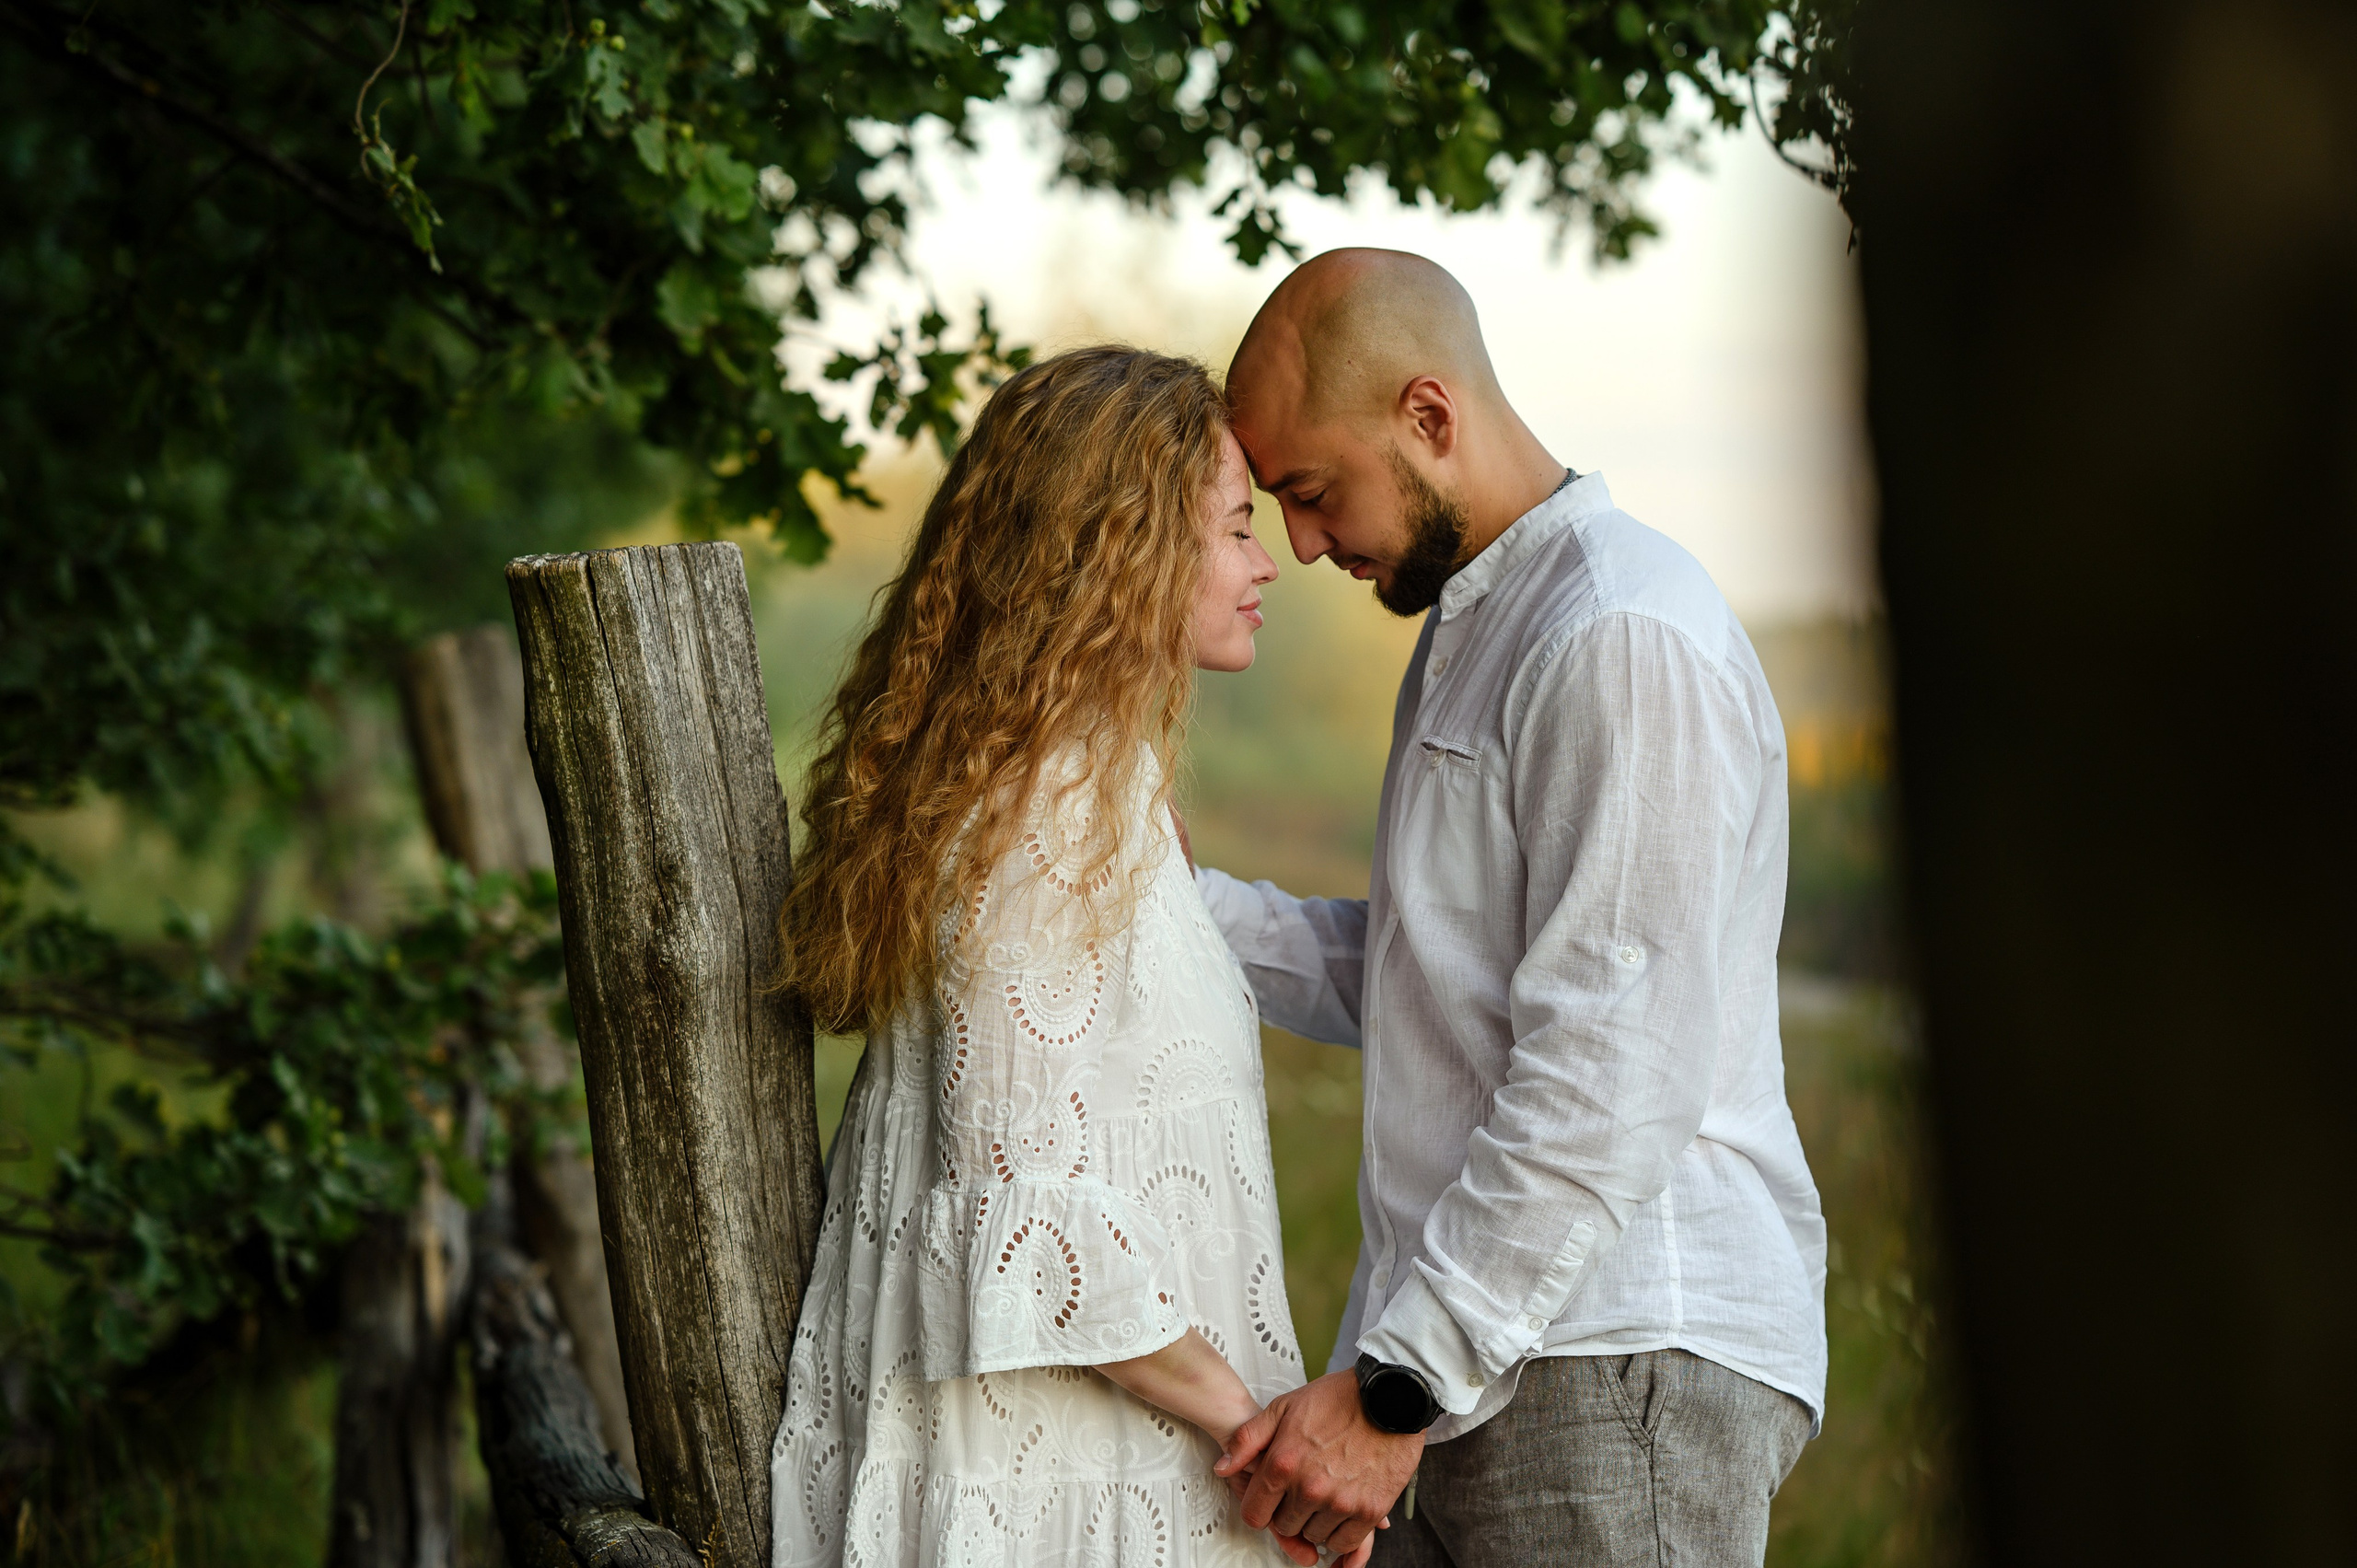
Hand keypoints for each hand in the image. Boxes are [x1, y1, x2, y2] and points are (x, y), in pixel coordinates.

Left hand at [1216, 1370, 1422, 1556]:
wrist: (1391, 1397)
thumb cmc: (1339, 1399)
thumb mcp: (1283, 1407)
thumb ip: (1247, 1439)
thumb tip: (1223, 1468)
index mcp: (1283, 1463)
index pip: (1255, 1514)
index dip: (1260, 1508)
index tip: (1270, 1501)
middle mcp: (1309, 1488)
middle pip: (1285, 1527)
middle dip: (1289, 1512)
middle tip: (1302, 1491)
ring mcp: (1341, 1502)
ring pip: (1315, 1536)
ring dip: (1316, 1521)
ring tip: (1325, 1495)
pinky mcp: (1370, 1511)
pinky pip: (1345, 1544)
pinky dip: (1341, 1535)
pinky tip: (1341, 1514)